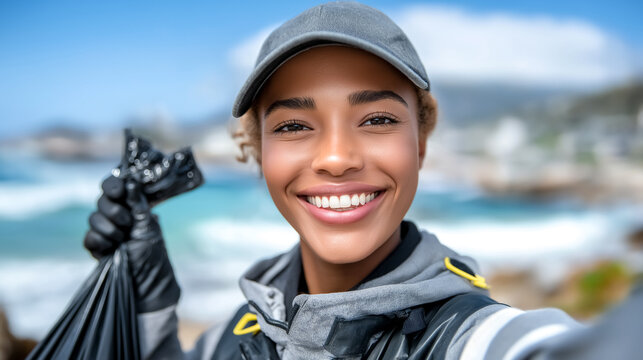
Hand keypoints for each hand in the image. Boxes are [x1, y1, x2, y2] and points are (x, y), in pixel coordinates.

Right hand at [84, 175, 180, 312]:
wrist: (148, 285)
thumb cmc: (153, 255)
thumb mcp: (149, 227)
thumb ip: (139, 205)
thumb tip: (132, 182)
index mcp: (132, 207)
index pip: (115, 188)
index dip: (113, 185)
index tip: (119, 191)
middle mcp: (117, 217)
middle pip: (102, 200)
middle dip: (114, 211)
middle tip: (127, 223)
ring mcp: (105, 232)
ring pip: (93, 218)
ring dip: (108, 228)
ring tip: (121, 240)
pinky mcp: (97, 248)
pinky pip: (89, 238)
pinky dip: (99, 241)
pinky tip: (110, 249)